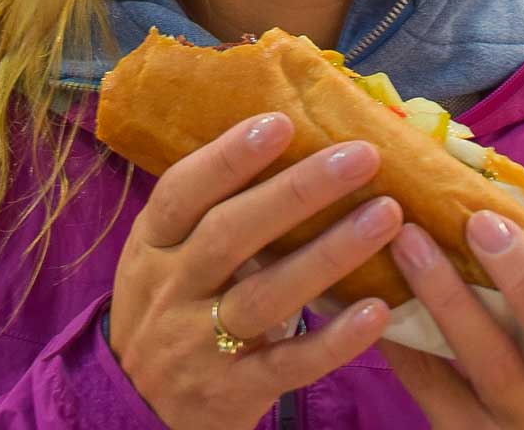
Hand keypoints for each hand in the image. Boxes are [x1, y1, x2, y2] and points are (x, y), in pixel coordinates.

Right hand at [107, 112, 402, 429]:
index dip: (227, 156)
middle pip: (231, 234)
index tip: (280, 122)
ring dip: (330, 253)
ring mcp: (198, 344)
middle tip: (361, 156)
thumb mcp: (168, 252)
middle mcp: (171, 289)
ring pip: (266, 295)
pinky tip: (376, 311)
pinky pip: (287, 364)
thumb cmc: (173, 302)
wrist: (136, 407)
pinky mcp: (231, 392)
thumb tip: (290, 134)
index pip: (182, 191)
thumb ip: (213, 207)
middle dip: (298, 191)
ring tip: (387, 215)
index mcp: (153, 244)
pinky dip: (333, 339)